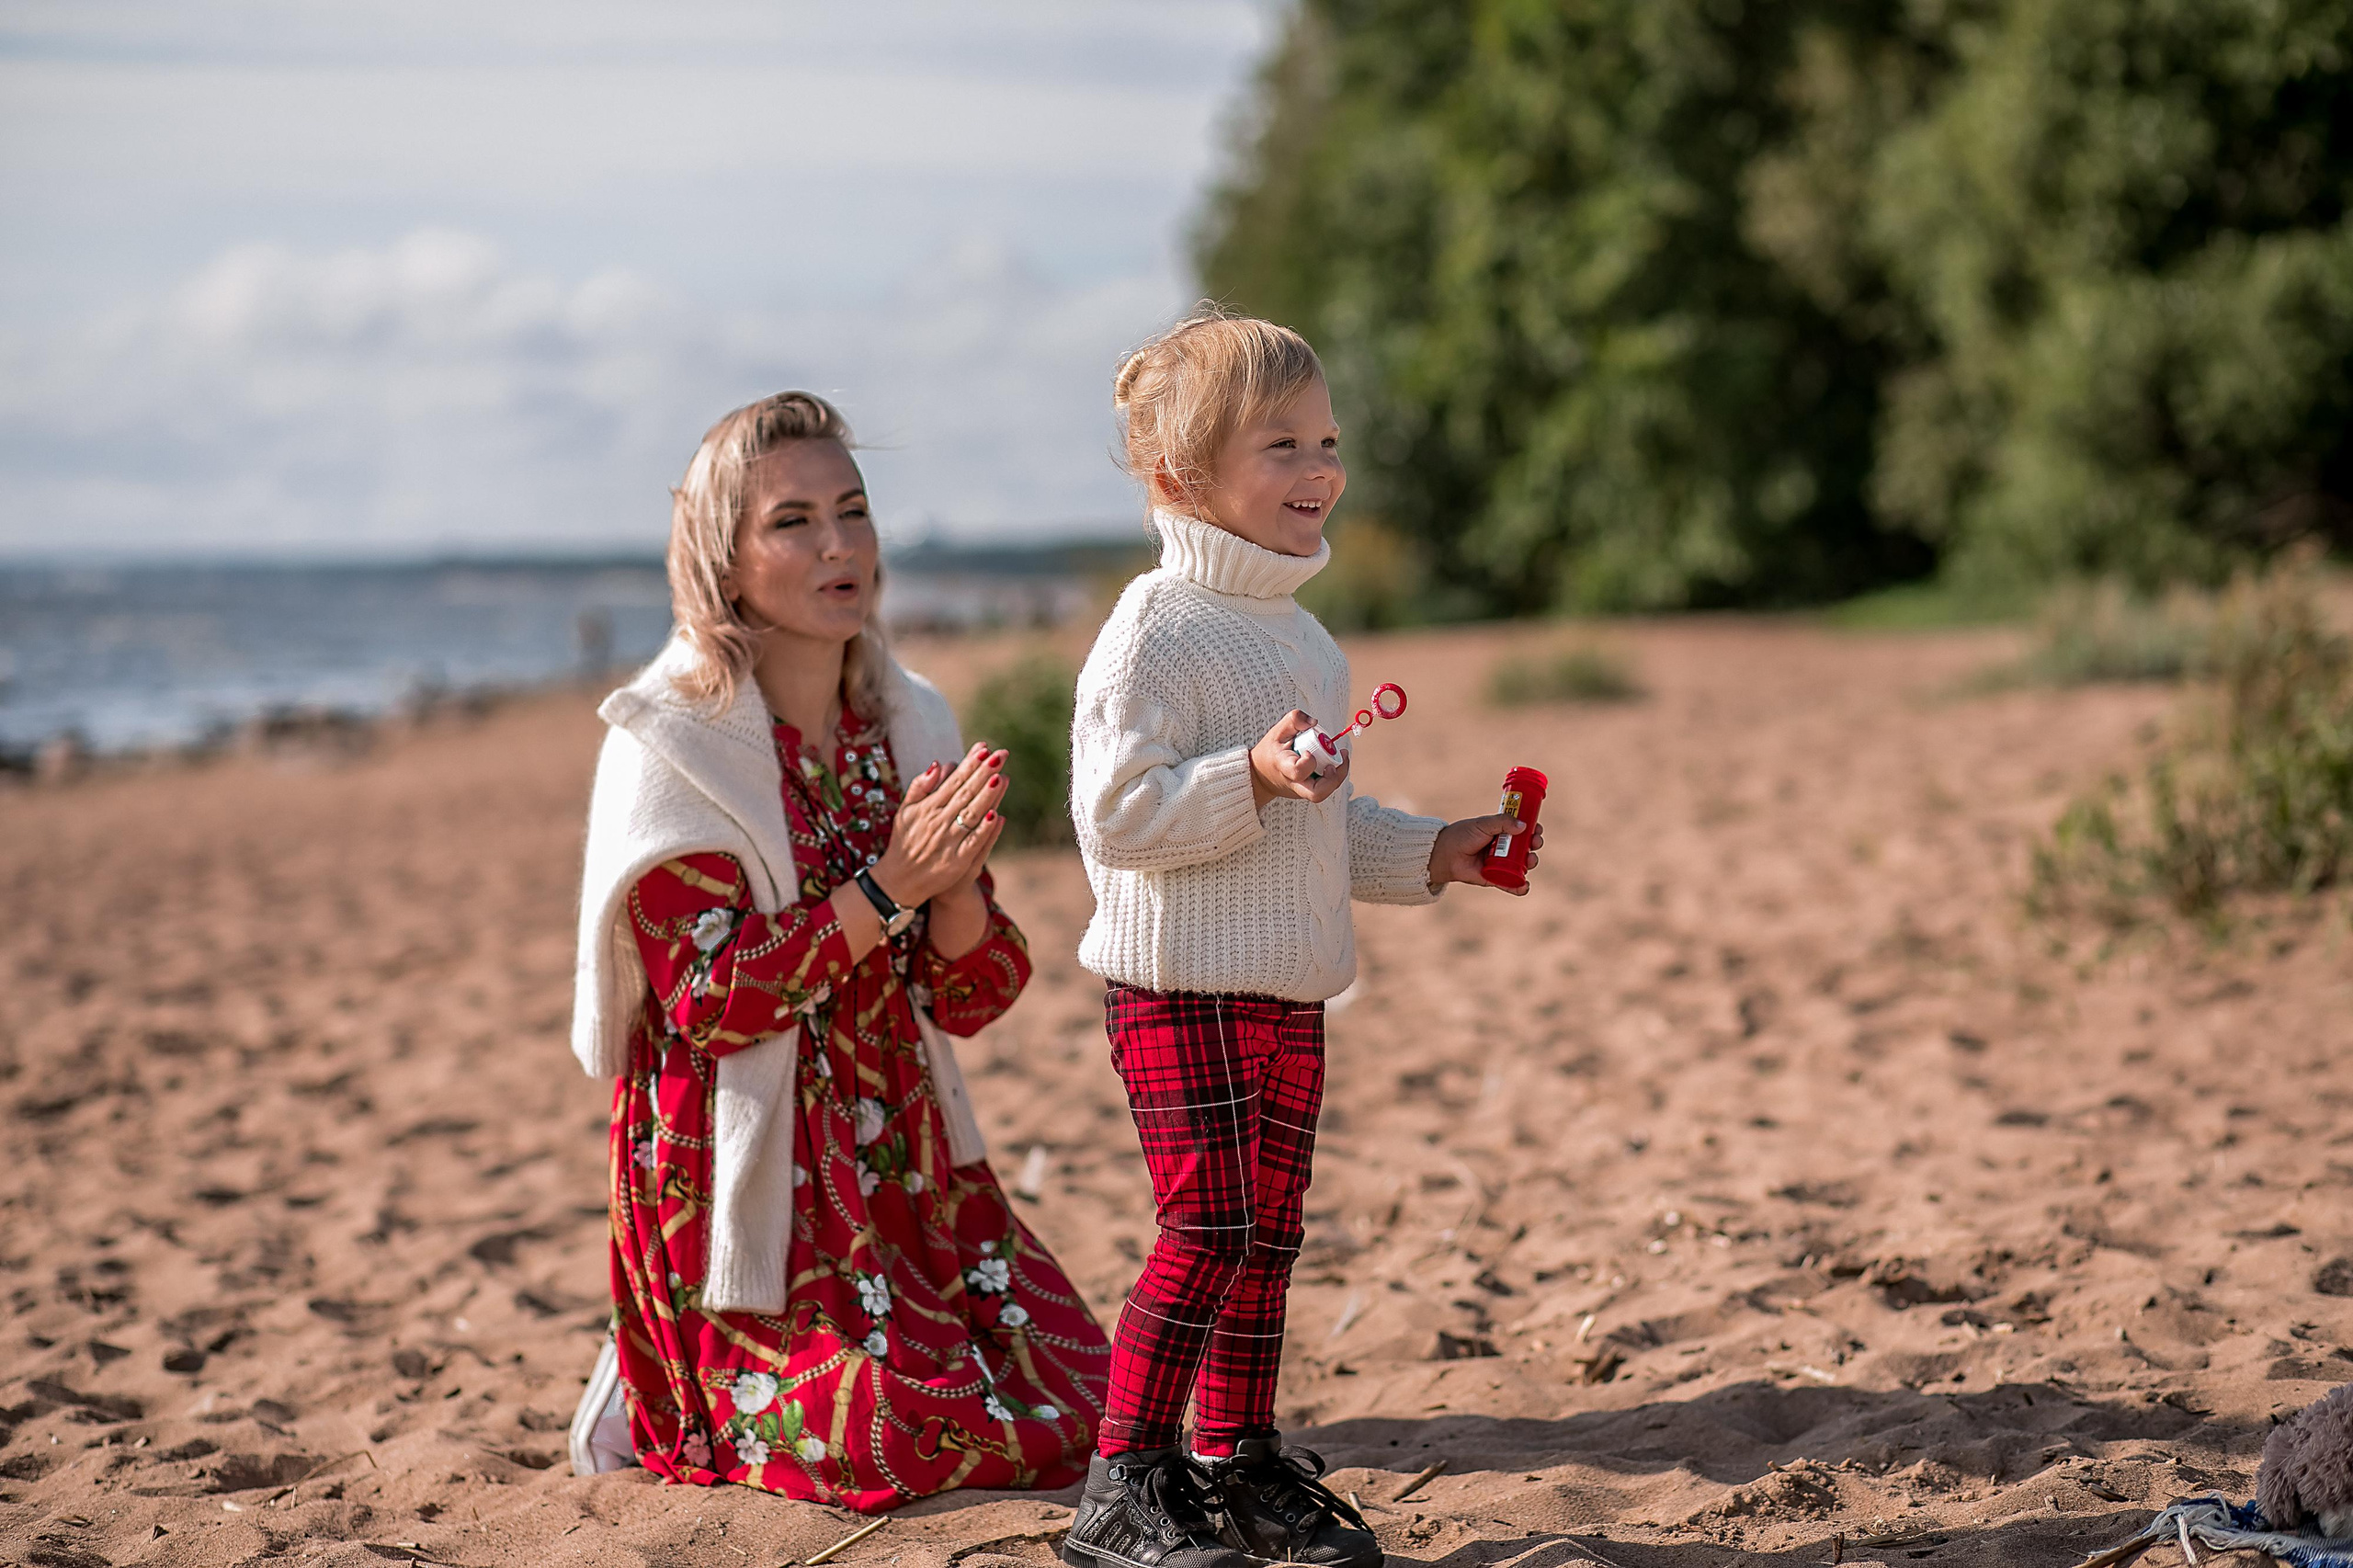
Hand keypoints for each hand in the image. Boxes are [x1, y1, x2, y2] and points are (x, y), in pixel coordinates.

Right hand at [871, 744, 1007, 908]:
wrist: (899, 880)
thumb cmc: (905, 840)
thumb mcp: (905, 811)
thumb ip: (920, 787)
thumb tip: (938, 763)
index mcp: (928, 807)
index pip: (954, 781)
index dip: (970, 765)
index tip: (984, 749)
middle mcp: (939, 821)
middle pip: (966, 793)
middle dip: (984, 773)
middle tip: (1000, 755)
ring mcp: (949, 841)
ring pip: (972, 814)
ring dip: (987, 796)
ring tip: (1000, 777)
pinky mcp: (957, 861)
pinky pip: (973, 842)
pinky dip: (984, 830)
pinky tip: (997, 815)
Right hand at [1250, 710, 1349, 810]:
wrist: (1262, 776)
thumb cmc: (1270, 753)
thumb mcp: (1277, 732)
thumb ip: (1294, 720)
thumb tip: (1314, 722)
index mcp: (1284, 767)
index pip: (1298, 772)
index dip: (1308, 763)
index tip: (1309, 752)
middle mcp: (1295, 783)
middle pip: (1317, 793)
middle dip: (1333, 779)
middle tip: (1336, 762)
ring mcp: (1303, 790)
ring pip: (1325, 792)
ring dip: (1338, 776)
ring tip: (1341, 757)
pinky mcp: (1309, 791)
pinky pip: (1327, 787)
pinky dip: (1335, 775)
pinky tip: (1334, 760)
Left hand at [1428, 815, 1544, 894]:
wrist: (1446, 854)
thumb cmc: (1463, 835)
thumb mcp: (1483, 824)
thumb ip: (1502, 822)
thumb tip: (1523, 826)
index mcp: (1502, 832)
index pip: (1523, 830)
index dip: (1533, 829)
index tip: (1537, 828)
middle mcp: (1504, 848)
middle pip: (1527, 847)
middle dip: (1535, 845)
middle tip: (1535, 843)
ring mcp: (1501, 864)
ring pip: (1523, 865)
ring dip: (1531, 863)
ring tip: (1529, 860)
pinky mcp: (1495, 879)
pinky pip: (1511, 884)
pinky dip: (1520, 887)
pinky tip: (1524, 886)